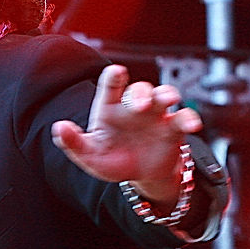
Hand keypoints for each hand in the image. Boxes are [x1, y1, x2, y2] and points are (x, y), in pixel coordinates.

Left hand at [51, 64, 201, 207]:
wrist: (140, 176)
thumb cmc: (113, 159)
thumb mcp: (89, 155)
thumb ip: (73, 143)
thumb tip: (58, 128)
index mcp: (111, 107)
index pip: (111, 85)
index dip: (114, 77)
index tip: (117, 72)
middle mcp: (135, 106)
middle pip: (140, 89)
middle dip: (142, 93)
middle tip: (141, 105)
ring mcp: (156, 115)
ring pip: (164, 95)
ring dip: (167, 94)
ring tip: (169, 100)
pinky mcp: (173, 128)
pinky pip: (184, 118)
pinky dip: (189, 118)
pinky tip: (191, 124)